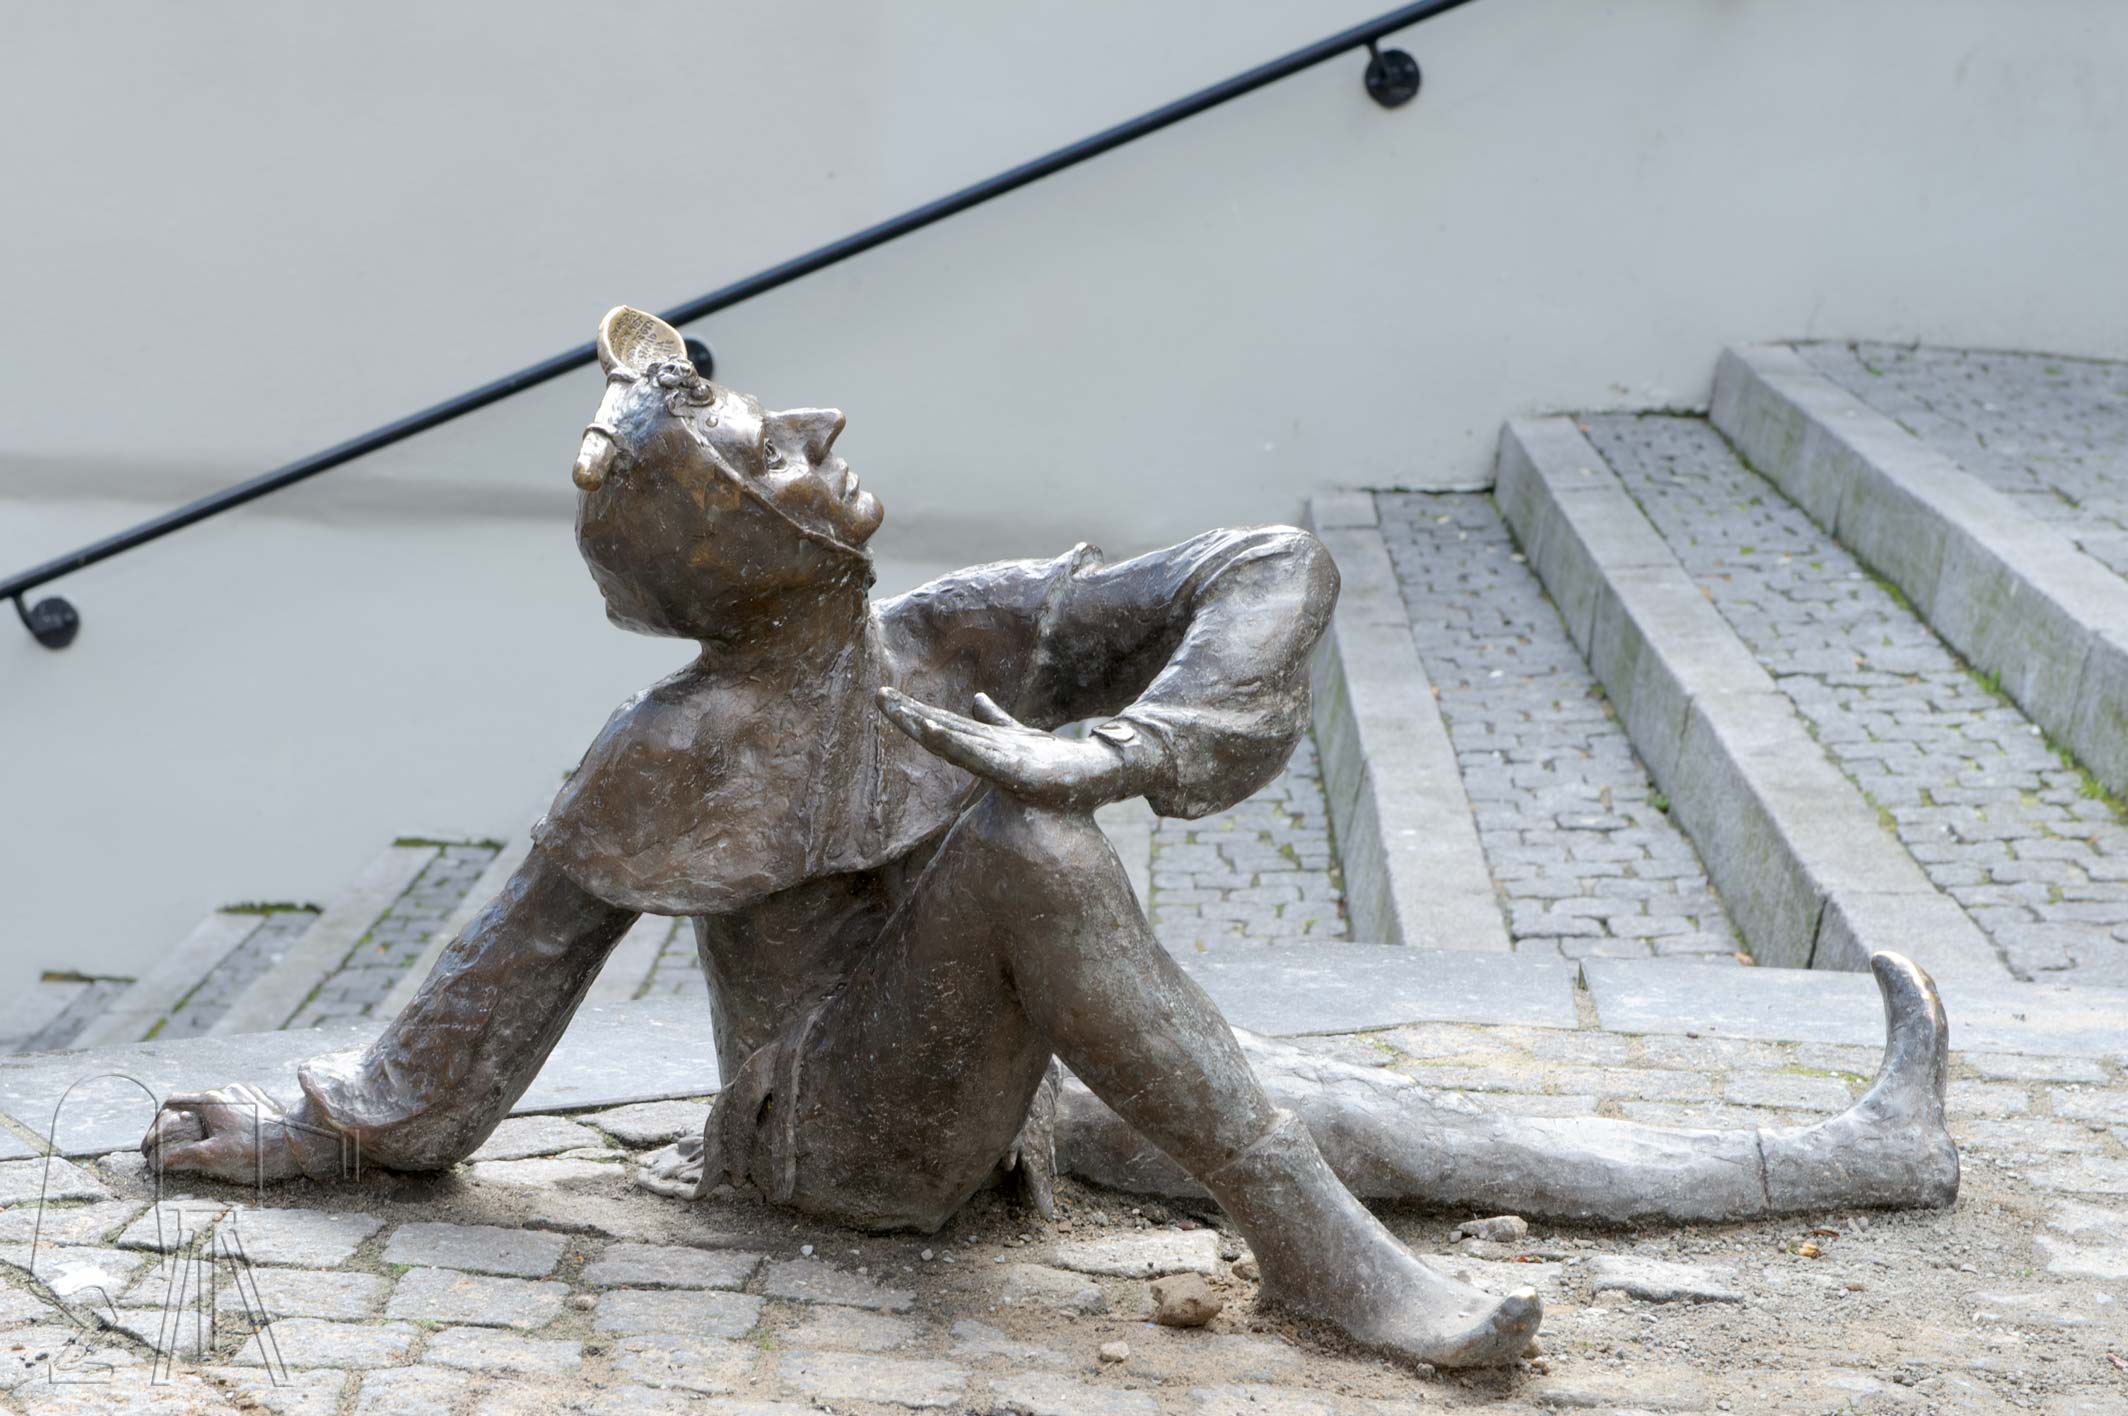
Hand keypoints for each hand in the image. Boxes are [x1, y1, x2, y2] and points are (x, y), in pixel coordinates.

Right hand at [141, 1082, 312, 1183]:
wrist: (297, 1144)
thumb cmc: (255, 1152)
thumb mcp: (212, 1157)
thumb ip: (180, 1157)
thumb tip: (156, 1162)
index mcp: (211, 1100)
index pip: (171, 1103)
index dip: (157, 1123)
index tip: (152, 1143)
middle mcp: (227, 1090)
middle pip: (191, 1104)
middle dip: (178, 1125)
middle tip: (172, 1148)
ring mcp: (246, 1093)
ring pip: (213, 1106)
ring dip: (201, 1123)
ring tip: (199, 1146)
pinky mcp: (261, 1100)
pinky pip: (233, 1108)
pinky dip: (221, 1121)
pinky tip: (225, 1137)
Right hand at [876, 688, 1144, 811]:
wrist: (1097, 775)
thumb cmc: (1058, 761)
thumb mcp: (1020, 733)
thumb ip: (996, 718)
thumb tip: (975, 698)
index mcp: (983, 744)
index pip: (940, 724)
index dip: (912, 711)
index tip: (884, 695)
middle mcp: (985, 754)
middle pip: (939, 730)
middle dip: (907, 715)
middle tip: (877, 696)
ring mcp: (997, 762)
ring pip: (952, 741)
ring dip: (921, 726)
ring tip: (894, 708)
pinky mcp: (1013, 771)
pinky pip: (977, 755)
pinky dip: (952, 743)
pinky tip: (933, 729)